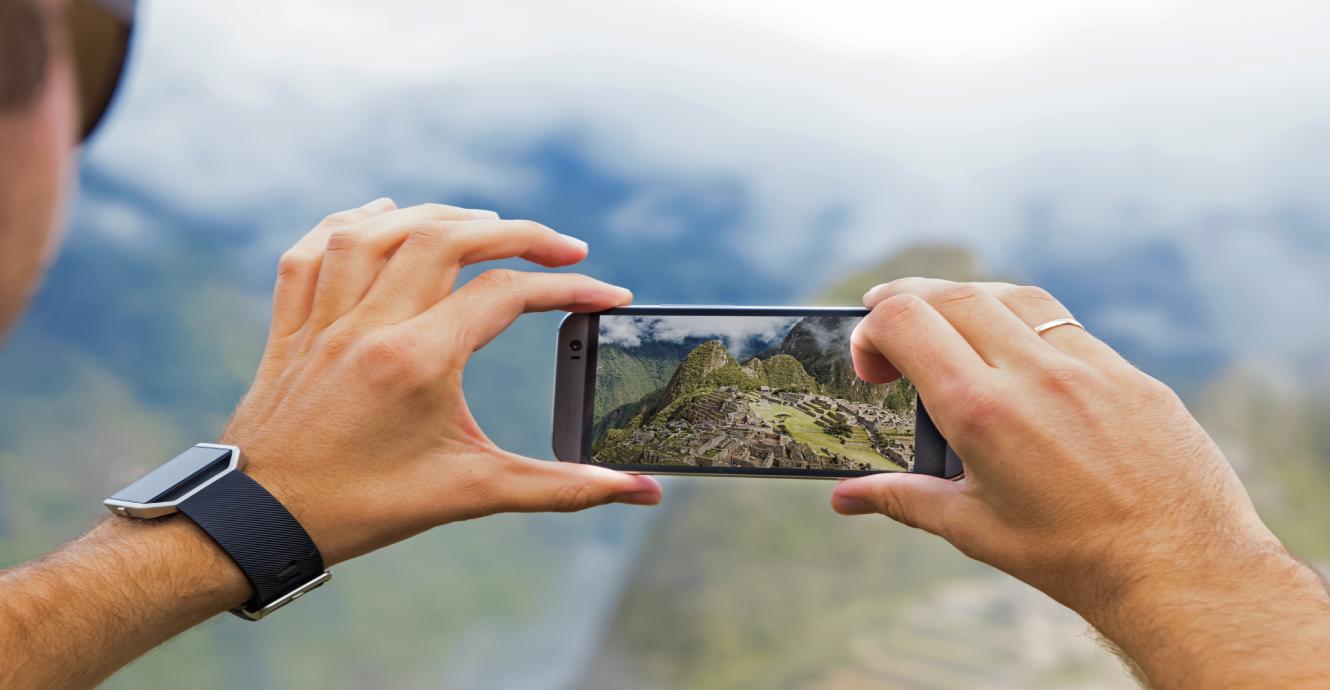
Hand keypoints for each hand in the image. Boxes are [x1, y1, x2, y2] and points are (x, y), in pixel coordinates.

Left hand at [221, 199, 660, 566]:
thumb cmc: (364, 510)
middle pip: (447, 237)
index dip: (569, 288)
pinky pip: (314, 249)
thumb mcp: (470, 495)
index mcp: (415, 360)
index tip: (608, 296)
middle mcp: (368, 324)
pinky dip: (351, 222)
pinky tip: (382, 212)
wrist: (256, 525)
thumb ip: (560, 489)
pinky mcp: (291, 325)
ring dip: (440, 215)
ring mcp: (323, 319)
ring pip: (380, 230)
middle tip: (562, 246)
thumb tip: (640, 493)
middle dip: (515, 231)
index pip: (506, 296)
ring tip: (486, 224)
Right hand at [830, 278, 1329, 688]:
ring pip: (1011, 295)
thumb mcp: (972, 528)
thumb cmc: (1070, 557)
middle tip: (890, 331)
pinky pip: (1064, 324)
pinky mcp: (1127, 373)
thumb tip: (844, 498)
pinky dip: (1023, 324)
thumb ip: (902, 498)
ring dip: (967, 299)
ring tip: (950, 325)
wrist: (1181, 568)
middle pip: (952, 294)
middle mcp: (1032, 373)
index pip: (906, 320)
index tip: (872, 364)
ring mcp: (1087, 366)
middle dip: (907, 301)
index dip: (871, 329)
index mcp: (982, 411)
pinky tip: (1018, 355)